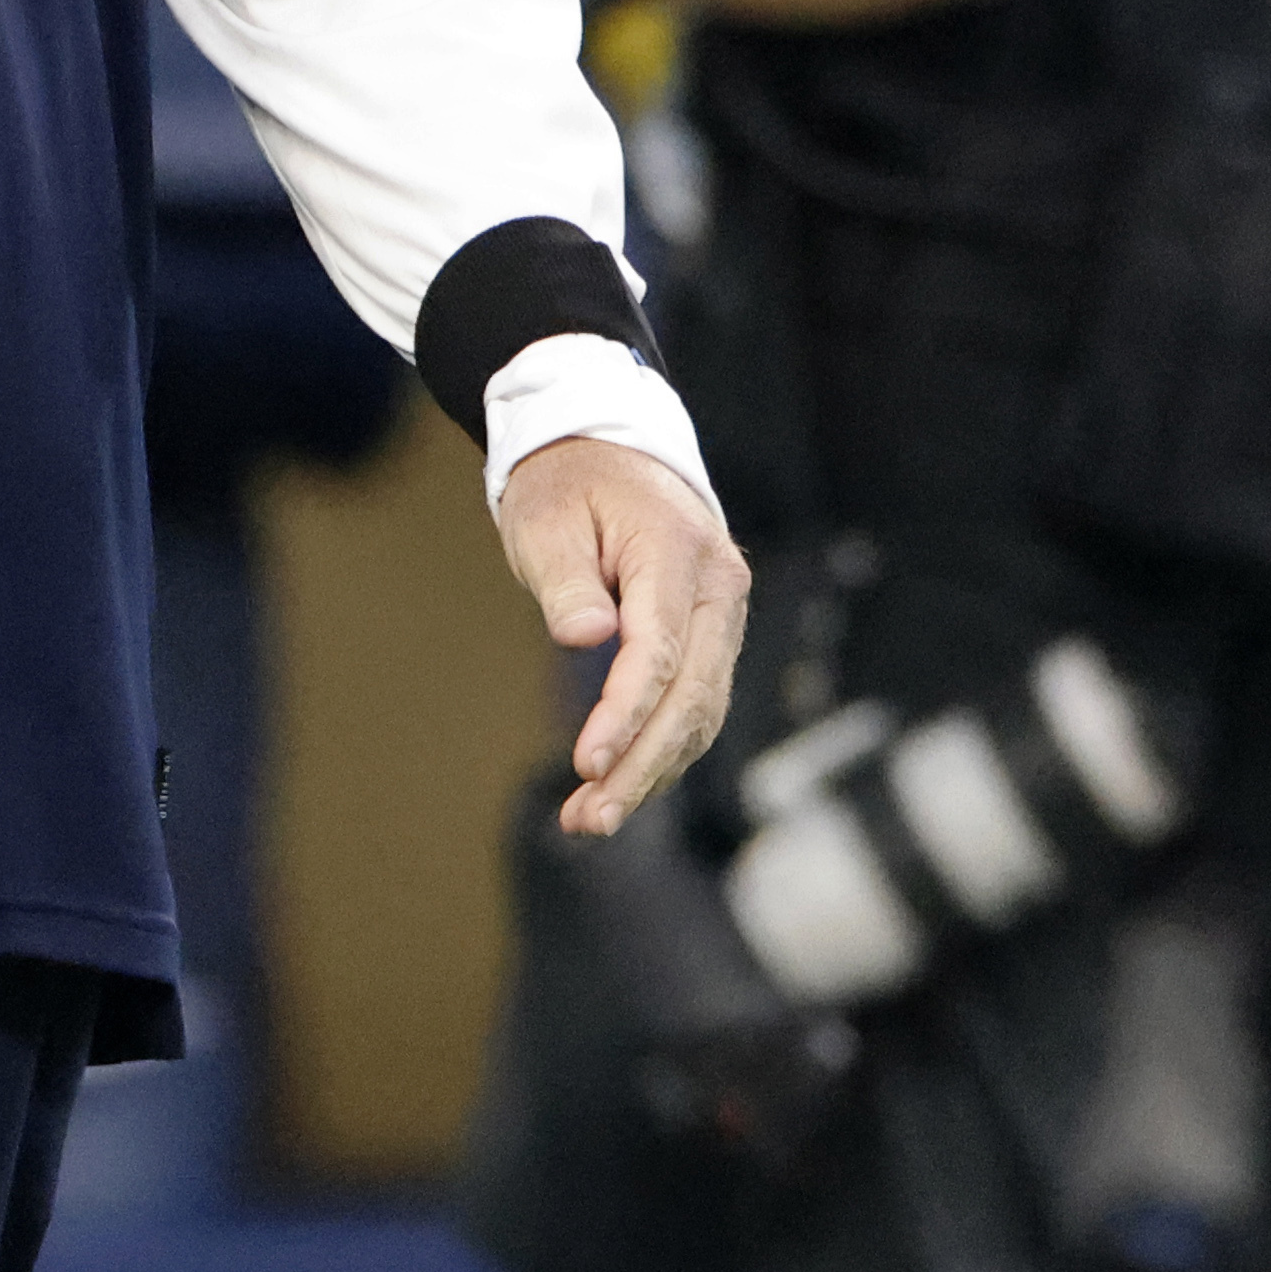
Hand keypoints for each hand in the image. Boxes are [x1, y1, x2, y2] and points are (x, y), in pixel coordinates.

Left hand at [498, 433, 744, 836]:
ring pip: (699, 712)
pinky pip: (694, 705)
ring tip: (588, 820)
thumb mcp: (547, 520)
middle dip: (641, 765)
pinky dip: (660, 751)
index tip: (587, 763)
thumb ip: (567, 581)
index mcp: (680, 551)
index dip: (624, 714)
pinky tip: (617, 786)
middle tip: (589, 819)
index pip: (659, 651)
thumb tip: (586, 639)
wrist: (605, 451)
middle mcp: (720, 588)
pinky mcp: (711, 638)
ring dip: (650, 771)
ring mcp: (724, 616)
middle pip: (692, 696)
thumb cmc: (567, 485)